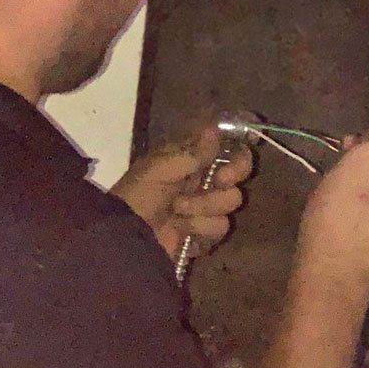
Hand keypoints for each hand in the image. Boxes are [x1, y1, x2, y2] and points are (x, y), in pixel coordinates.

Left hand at [110, 124, 252, 261]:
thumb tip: (215, 129)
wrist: (126, 237)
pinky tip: (182, 229)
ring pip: (230, 201)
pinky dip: (199, 228)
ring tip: (178, 211)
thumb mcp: (159, 169)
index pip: (226, 146)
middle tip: (220, 180)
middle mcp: (202, 180)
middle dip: (232, 175)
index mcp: (190, 159)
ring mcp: (205, 208)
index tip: (242, 148)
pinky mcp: (205, 234)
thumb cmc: (138, 195)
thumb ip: (190, 152)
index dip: (237, 147)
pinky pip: (219, 227)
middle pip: (238, 172)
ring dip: (203, 206)